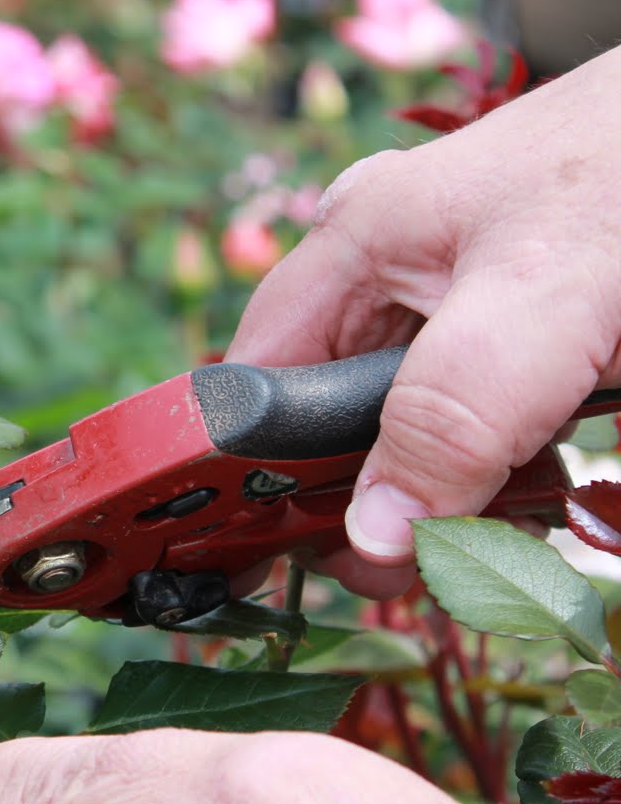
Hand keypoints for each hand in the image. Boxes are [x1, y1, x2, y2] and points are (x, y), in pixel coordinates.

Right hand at [227, 44, 620, 598]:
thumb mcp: (536, 301)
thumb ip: (449, 414)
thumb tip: (375, 535)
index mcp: (353, 244)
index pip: (257, 379)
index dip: (263, 470)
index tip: (319, 550)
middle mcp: (389, 270)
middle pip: (333, 411)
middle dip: (373, 496)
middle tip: (430, 559)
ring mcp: (458, 292)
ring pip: (415, 422)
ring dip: (452, 488)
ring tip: (507, 522)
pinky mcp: (525, 318)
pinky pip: (487, 413)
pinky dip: (510, 462)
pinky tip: (546, 481)